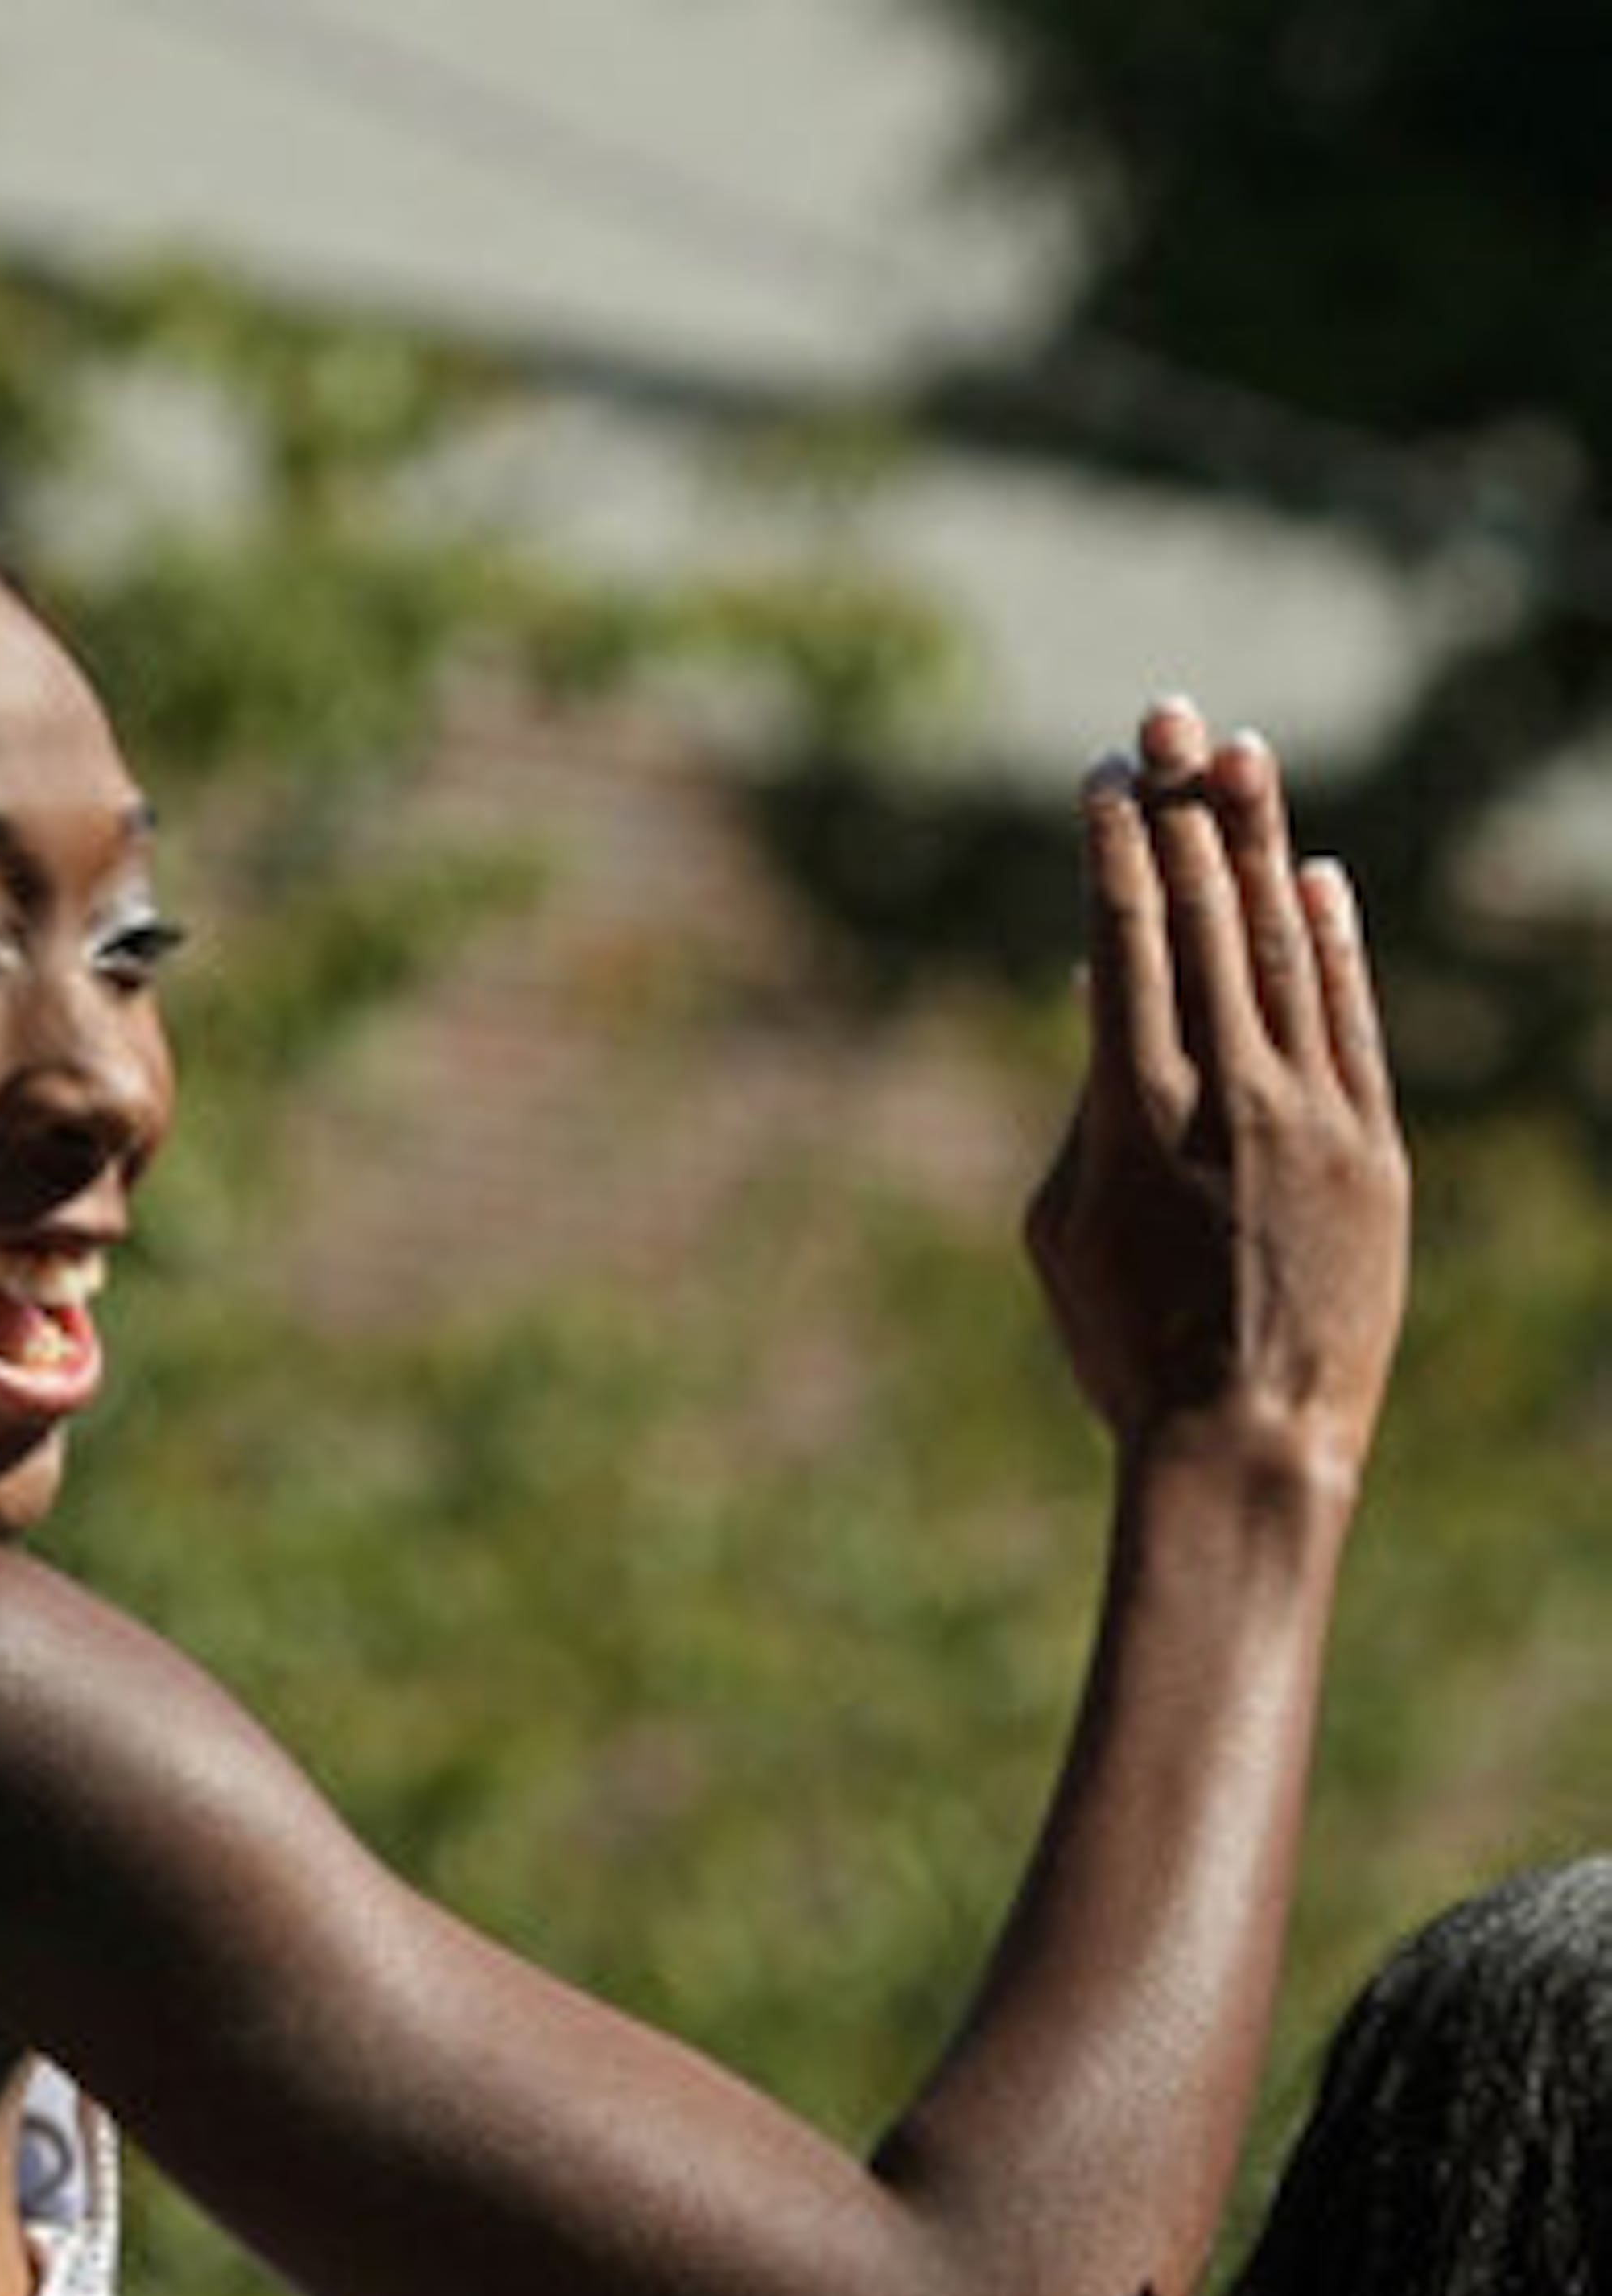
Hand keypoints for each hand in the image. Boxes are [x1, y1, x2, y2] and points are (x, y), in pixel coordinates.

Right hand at [1025, 697, 1407, 1484]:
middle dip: (1181, 806)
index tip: (1105, 778)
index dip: (1115, 846)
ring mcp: (1307, 1113)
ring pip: (1278, 946)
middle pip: (1201, 913)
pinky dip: (1331, 941)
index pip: (1123, 939)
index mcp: (1129, 1112)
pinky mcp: (1370, 1147)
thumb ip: (1083, 1110)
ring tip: (1240, 754)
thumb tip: (1103, 1006)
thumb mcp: (1063, 1230)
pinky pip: (1350, 1018)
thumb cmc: (1126, 1350)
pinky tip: (1315, 877)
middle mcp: (1223, 1091)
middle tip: (1166, 715)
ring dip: (1259, 842)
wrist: (1243, 1441)